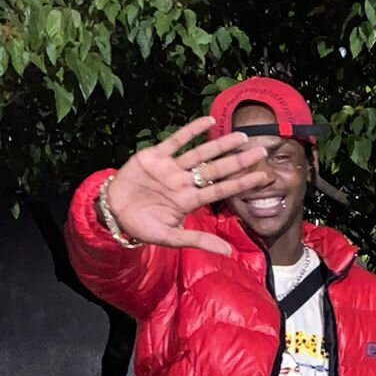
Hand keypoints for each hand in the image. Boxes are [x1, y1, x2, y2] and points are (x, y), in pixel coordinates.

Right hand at [102, 116, 268, 256]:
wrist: (113, 212)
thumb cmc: (142, 226)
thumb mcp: (170, 237)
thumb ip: (198, 241)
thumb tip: (228, 253)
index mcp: (189, 201)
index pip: (221, 190)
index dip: (241, 183)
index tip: (263, 177)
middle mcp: (184, 182)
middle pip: (216, 169)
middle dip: (238, 161)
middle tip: (261, 151)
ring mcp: (171, 168)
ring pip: (201, 153)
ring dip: (220, 145)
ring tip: (241, 136)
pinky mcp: (156, 156)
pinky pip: (177, 141)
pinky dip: (192, 131)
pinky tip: (209, 122)